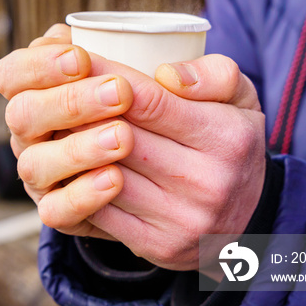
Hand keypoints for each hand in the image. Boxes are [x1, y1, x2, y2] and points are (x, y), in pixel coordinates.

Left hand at [0, 24, 266, 272]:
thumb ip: (215, 75)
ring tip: (57, 123)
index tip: (78, 59)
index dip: (105, 77)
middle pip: (121, 138)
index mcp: (227, 138)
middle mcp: (208, 183)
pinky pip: (102, 212)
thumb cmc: (232, 145)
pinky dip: (79, 185)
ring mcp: (183, 220)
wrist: (249, 219)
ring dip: (74, 147)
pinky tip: (68, 164)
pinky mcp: (159, 246)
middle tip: (56, 89)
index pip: (148, 101)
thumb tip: (166, 74)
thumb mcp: (242, 100)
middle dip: (82, 110)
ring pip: (106, 175)